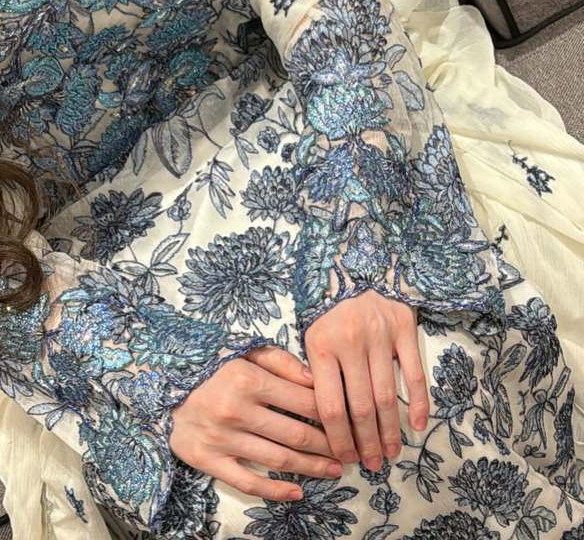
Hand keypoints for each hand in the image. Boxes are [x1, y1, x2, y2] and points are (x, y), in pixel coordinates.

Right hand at [169, 345, 342, 501]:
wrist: (162, 389)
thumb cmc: (211, 369)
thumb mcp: (244, 353)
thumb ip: (280, 361)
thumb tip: (316, 379)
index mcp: (247, 379)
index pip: (302, 400)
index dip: (330, 412)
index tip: (348, 419)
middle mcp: (236, 409)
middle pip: (295, 433)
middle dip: (328, 444)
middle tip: (349, 451)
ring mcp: (222, 438)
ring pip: (278, 458)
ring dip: (311, 467)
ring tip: (334, 470)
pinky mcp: (209, 460)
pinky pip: (248, 482)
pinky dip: (275, 490)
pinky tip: (297, 492)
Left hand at [304, 291, 428, 472]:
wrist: (356, 262)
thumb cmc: (328, 304)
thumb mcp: (309, 331)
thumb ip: (312, 369)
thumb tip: (318, 417)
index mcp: (320, 345)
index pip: (329, 406)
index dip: (338, 438)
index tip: (345, 457)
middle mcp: (350, 342)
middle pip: (360, 407)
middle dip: (366, 442)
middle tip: (371, 464)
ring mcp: (379, 335)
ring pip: (386, 395)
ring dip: (390, 430)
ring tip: (390, 453)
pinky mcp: (403, 328)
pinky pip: (414, 372)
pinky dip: (418, 402)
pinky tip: (417, 425)